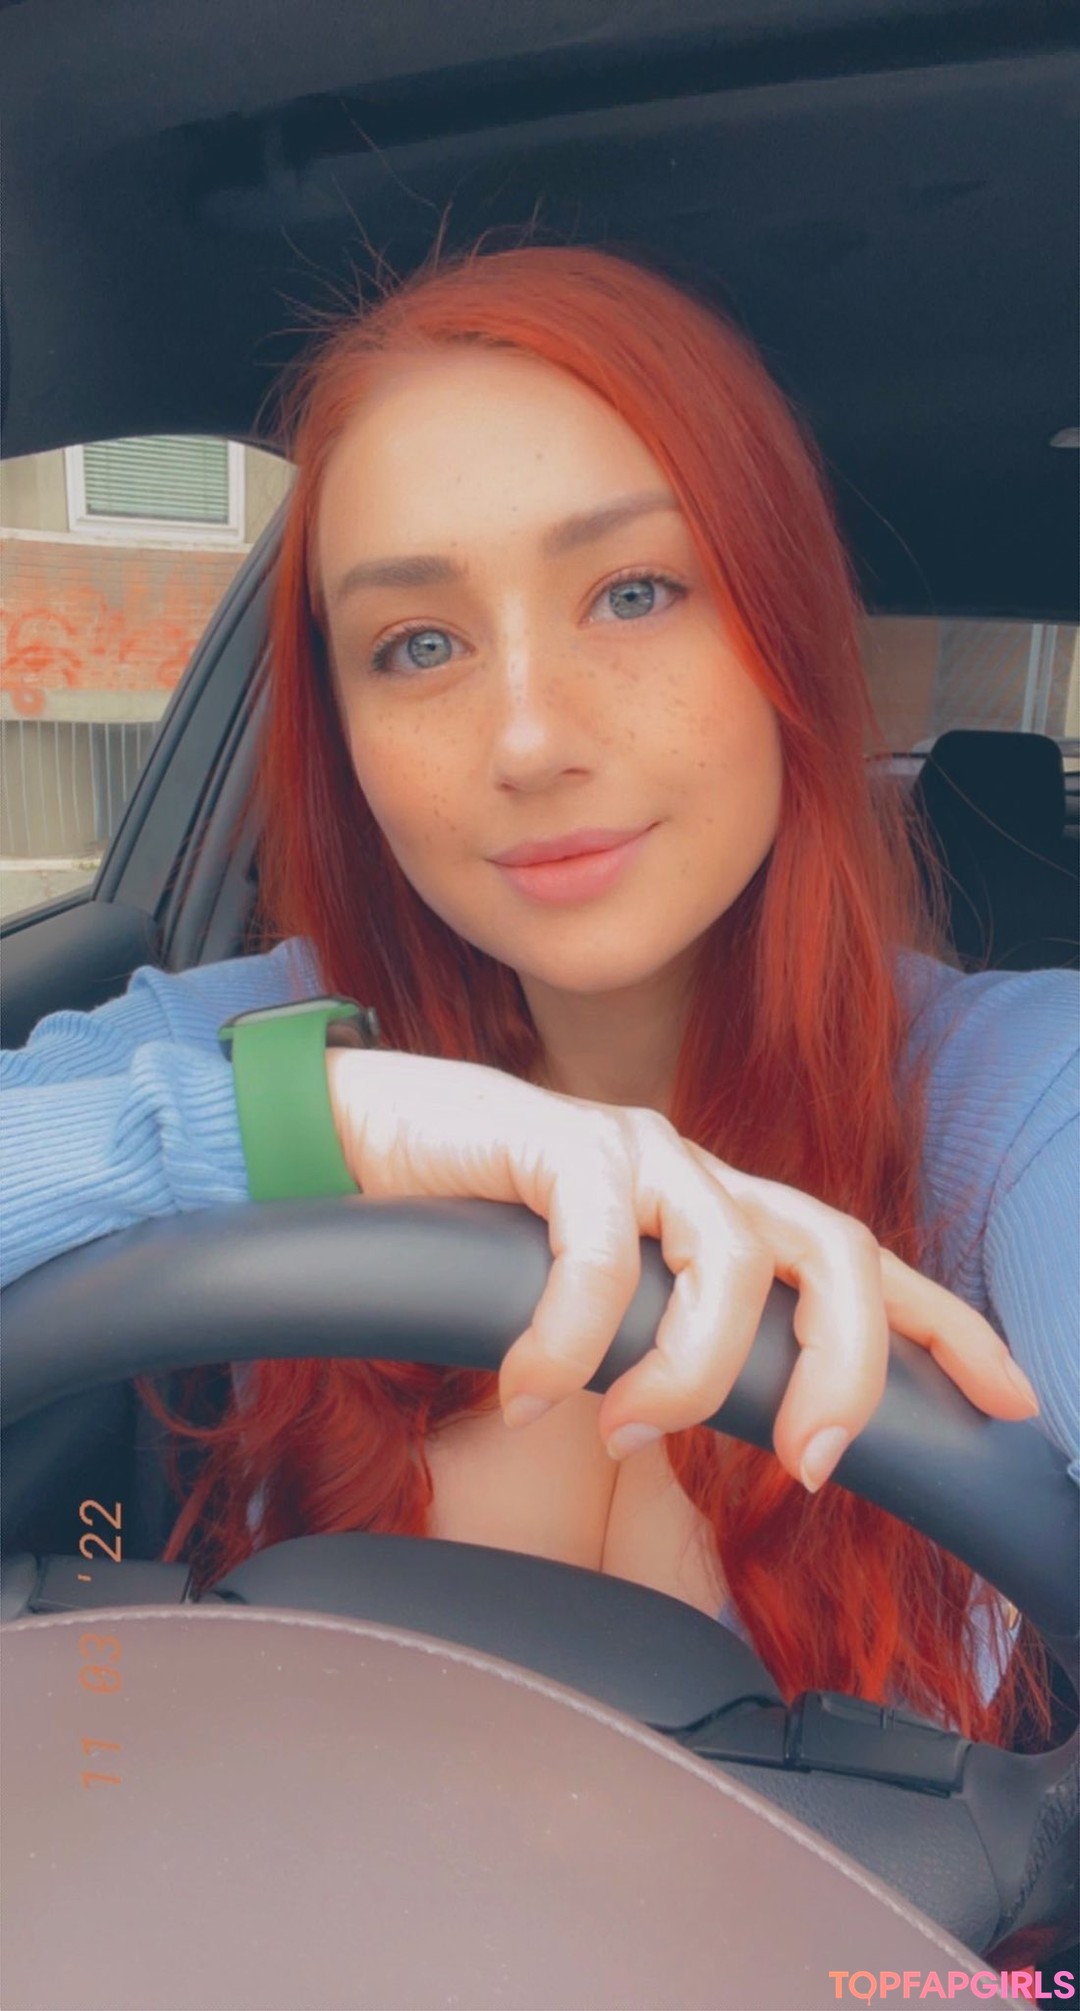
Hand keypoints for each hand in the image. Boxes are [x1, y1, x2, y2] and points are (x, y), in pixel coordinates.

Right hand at [325, 1053, 1039, 1489]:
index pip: (859, 1262)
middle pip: (833, 1249)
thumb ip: (662, 1349)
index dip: (942, 1326)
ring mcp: (634, 1149)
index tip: (1010, 1397)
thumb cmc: (479, 1233)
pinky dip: (573, 1336)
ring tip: (622, 1427)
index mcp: (718, 1210)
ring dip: (689, 1368)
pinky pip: (597, 1251)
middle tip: (807, 1462)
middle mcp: (697, 1171)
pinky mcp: (557, 1139)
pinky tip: (530, 1383)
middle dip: (846, 1366)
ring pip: (727, 1256)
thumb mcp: (594, 1307)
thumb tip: (713, 1434)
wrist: (361, 1143)